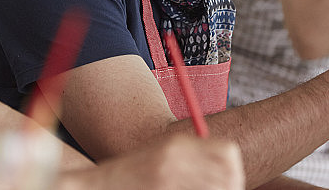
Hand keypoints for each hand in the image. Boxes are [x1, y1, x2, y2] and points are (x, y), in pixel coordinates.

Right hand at [58, 135, 244, 189]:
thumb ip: (193, 159)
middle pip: (228, 177)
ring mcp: (167, 180)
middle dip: (229, 188)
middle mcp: (175, 159)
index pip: (229, 154)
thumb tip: (232, 172)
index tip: (230, 182)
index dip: (234, 172)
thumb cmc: (132, 176)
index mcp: (178, 144)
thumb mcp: (163, 156)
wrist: (93, 188)